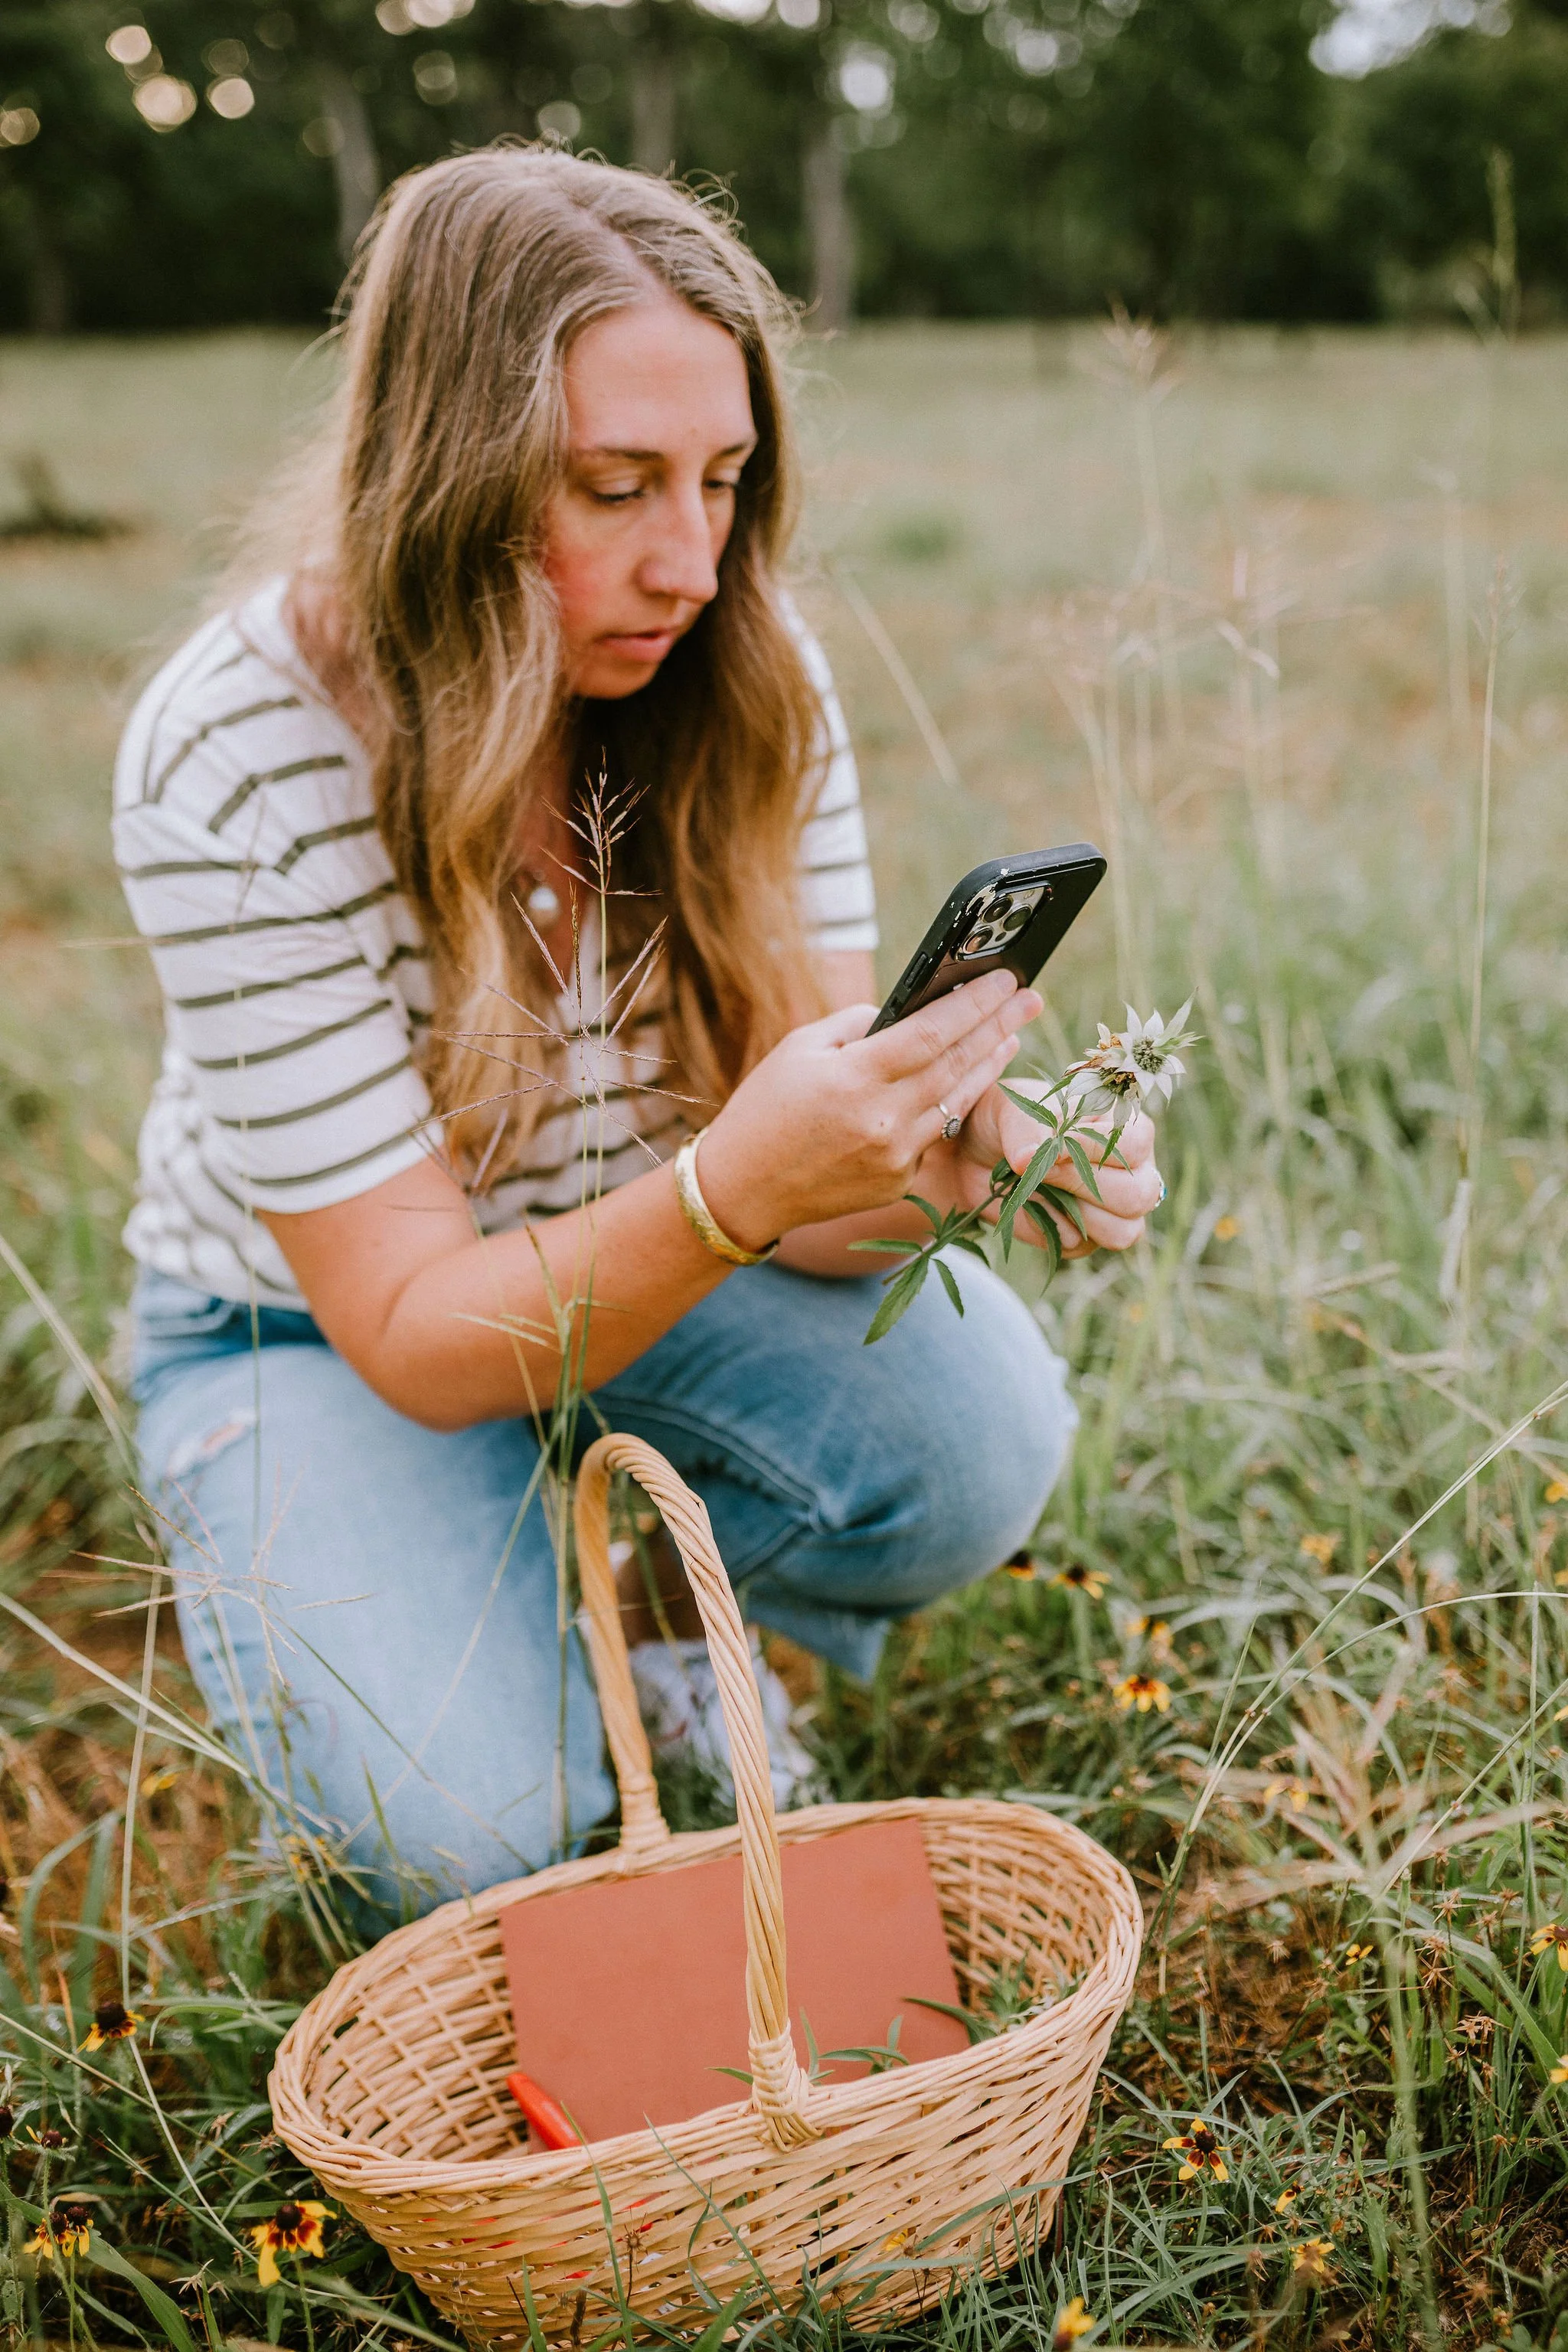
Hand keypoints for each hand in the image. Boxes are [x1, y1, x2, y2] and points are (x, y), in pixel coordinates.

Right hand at [697, 969, 1042, 1251]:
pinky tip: (968, 1081)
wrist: (741, 1189)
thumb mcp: (800, 1048)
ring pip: (957, 1101)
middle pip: (957, 1064)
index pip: (933, 1032)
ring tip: (1012, 1036)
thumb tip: (909, 1012)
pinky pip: (934, 1134)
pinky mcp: (898, 1182)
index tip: (1005, 980)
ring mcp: (894, 1156)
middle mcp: (881, 1120)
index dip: (975, 1004)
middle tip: (1030, 999)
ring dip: (989, 1065)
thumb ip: (859, 1026)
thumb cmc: (764, 1110)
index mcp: (854, 1078)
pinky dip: (952, 1104)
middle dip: (999, 1026)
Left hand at [957, 1089, 1162, 1258]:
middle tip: (1040, 1172)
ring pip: (1124, 1231)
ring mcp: (1110, 1208)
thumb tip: (1027, 1160)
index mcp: (1120, 1126)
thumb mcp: (1010, 1109)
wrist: (971, 1155)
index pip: (1135, 1144)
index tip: (1055, 1144)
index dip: (1096, 1150)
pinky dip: (1052, 1229)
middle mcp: (1128, 1170)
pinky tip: (1031, 1207)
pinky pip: (1082, 1247)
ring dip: (1076, 1215)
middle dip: (1083, 1186)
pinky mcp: (1085, 1238)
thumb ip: (1026, 1129)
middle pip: (1139, 1195)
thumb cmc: (1002, 1120)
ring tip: (1038, 1189)